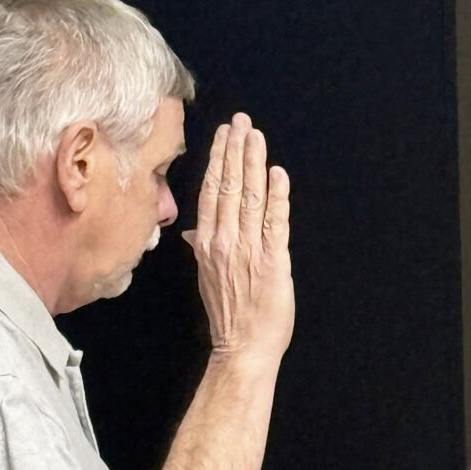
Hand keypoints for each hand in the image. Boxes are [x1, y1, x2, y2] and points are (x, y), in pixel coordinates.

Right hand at [182, 114, 293, 359]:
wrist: (242, 347)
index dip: (218, 159)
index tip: (223, 134)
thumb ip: (201, 248)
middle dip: (235, 151)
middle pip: (227, 186)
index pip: (210, 191)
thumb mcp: (207, 276)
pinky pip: (274, 222)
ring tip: (257, 136)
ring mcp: (248, 250)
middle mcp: (223, 241)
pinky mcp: (272, 261)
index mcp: (205, 242)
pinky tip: (278, 174)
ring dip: (254, 163)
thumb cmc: (229, 314)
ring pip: (249, 197)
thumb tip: (193, 231)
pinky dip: (277, 196)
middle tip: (242, 122)